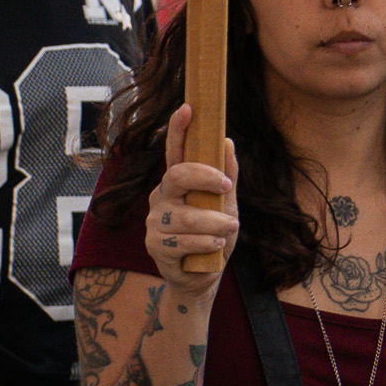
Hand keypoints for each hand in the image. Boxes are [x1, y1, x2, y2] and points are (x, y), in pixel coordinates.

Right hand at [145, 105, 238, 294]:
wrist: (203, 277)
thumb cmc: (214, 236)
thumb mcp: (227, 204)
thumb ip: (228, 176)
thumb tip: (227, 141)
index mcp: (178, 182)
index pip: (175, 151)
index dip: (177, 129)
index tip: (188, 108)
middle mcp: (162, 196)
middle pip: (177, 176)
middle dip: (204, 177)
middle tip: (226, 184)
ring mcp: (155, 221)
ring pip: (185, 215)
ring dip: (213, 222)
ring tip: (230, 228)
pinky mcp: (155, 245)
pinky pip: (182, 240)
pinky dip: (205, 243)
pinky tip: (215, 246)